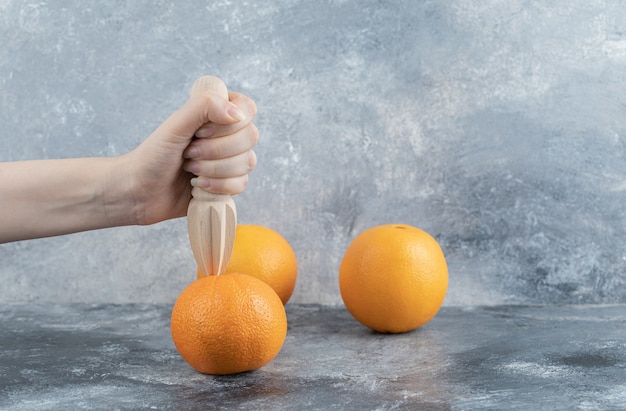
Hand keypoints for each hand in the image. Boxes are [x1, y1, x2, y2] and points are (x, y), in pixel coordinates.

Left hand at [126, 90, 257, 224]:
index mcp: (217, 114)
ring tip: (190, 169)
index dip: (228, 124)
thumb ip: (204, 106)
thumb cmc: (153, 155)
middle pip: (250, 137)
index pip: (247, 110)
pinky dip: (218, 186)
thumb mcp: (176, 124)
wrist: (140, 191)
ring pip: (247, 162)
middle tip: (189, 153)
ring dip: (214, 169)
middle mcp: (228, 135)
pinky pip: (242, 184)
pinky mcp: (229, 184)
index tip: (200, 132)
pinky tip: (198, 186)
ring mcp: (231, 160)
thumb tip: (237, 114)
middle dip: (216, 150)